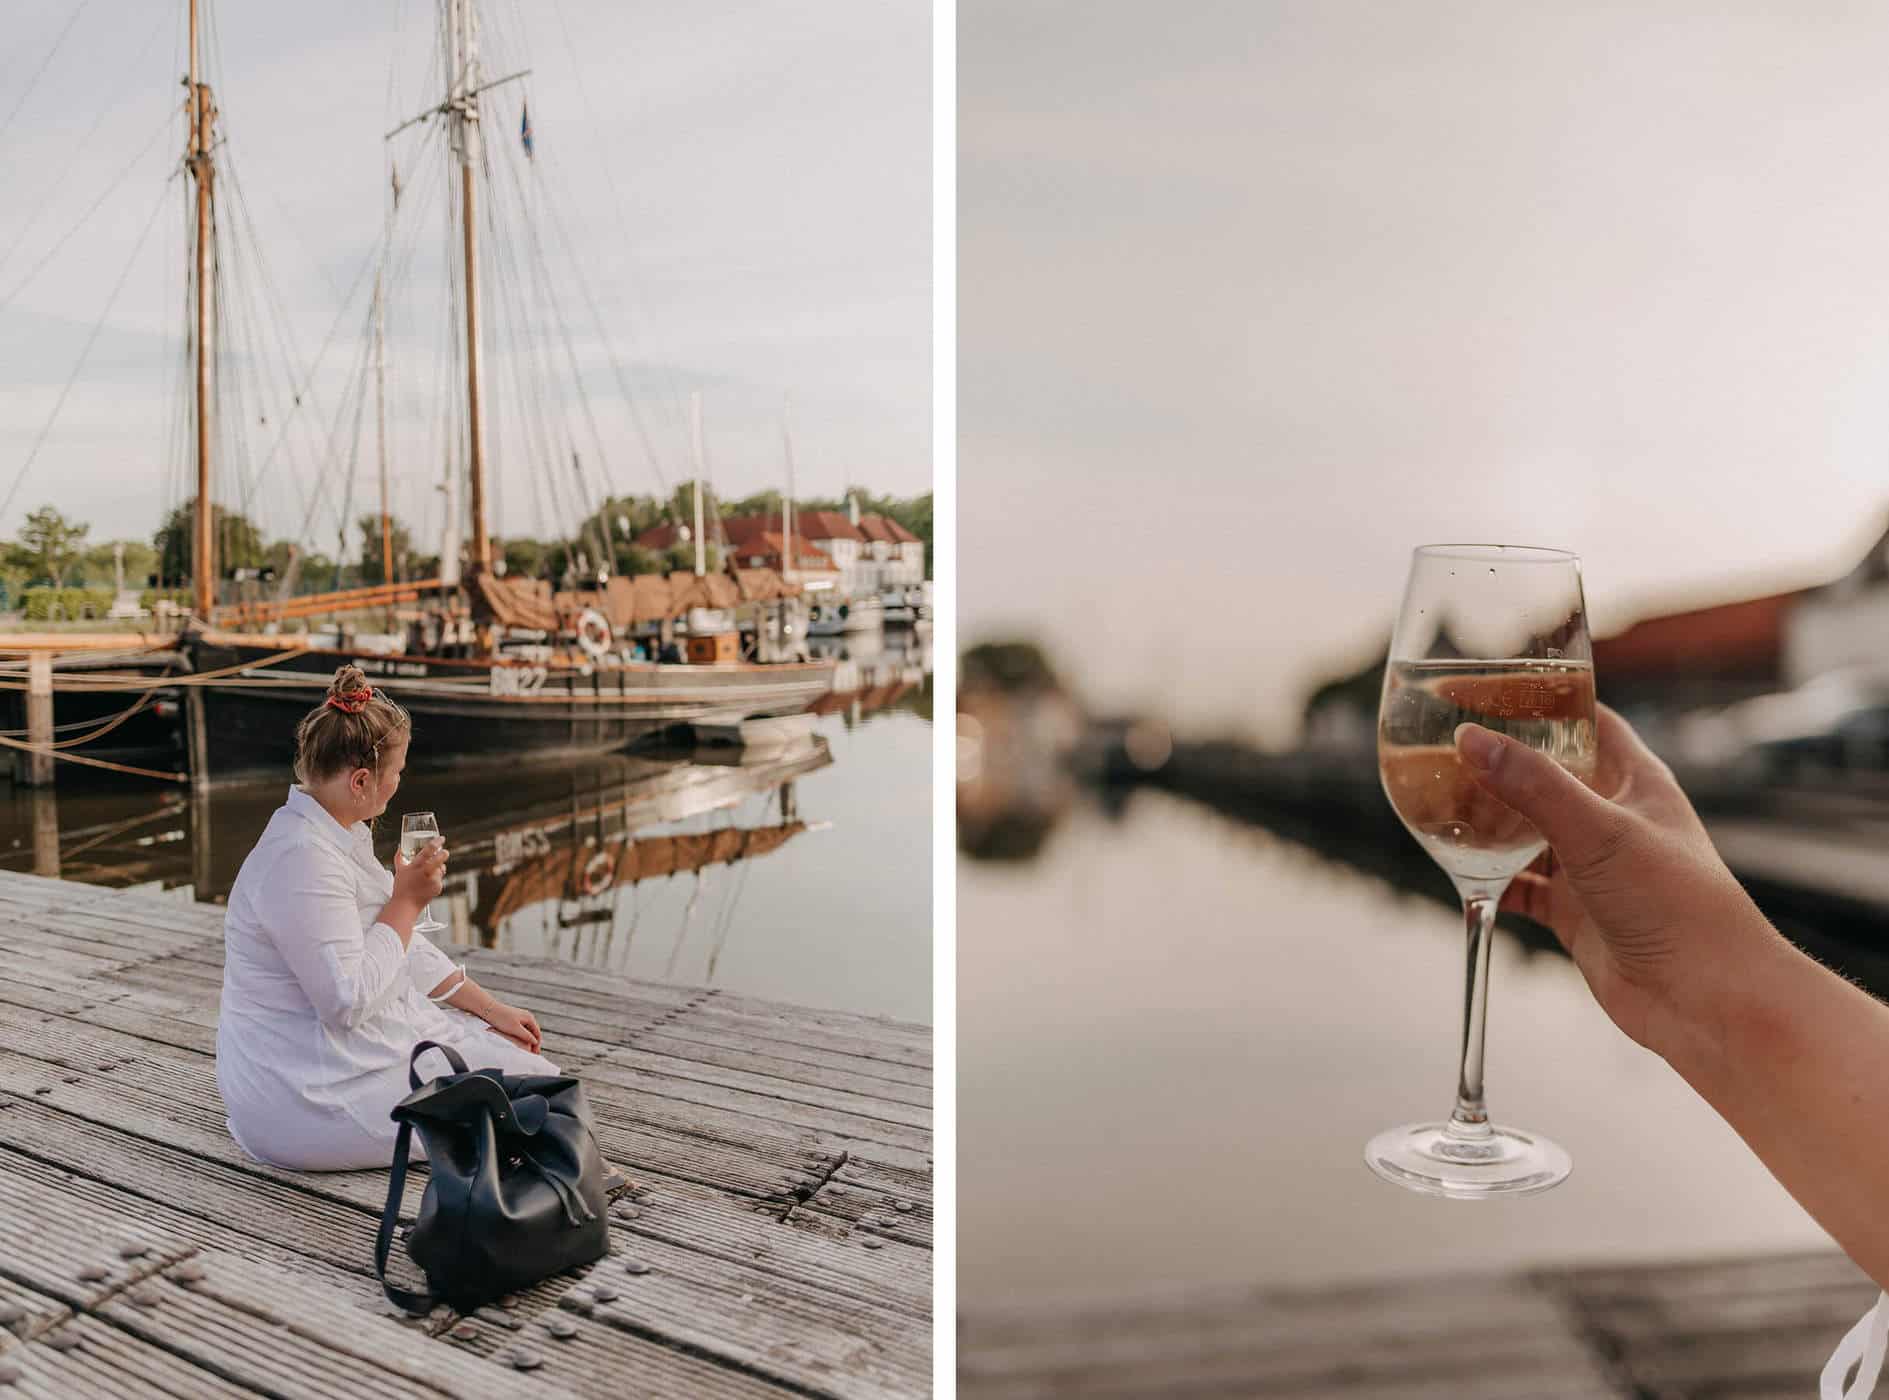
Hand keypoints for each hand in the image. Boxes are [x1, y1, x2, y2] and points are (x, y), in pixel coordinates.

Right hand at [392, 840, 447, 907]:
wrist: (406, 905)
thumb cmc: (401, 887)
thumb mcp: (399, 870)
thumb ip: (399, 858)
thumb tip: (399, 847)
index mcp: (416, 866)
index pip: (428, 850)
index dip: (436, 842)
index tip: (441, 839)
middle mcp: (425, 872)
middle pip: (440, 858)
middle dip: (444, 853)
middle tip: (445, 852)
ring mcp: (433, 880)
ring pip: (441, 869)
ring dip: (439, 867)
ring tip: (430, 872)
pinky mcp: (438, 888)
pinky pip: (440, 879)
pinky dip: (436, 879)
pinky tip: (428, 883)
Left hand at [482, 1001, 541, 1054]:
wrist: (489, 1009)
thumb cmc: (501, 1019)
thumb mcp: (515, 1029)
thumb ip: (526, 1035)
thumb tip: (535, 1042)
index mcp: (529, 1018)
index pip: (537, 1034)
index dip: (537, 1045)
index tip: (535, 1055)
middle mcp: (527, 1017)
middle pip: (534, 1033)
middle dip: (533, 1043)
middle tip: (532, 1055)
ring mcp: (521, 1018)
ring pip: (528, 1032)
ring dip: (528, 1041)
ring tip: (526, 1051)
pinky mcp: (515, 1019)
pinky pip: (522, 1030)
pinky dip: (522, 1037)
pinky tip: (518, 1043)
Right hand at [1455, 704, 1778, 1053]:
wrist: (1708, 1003)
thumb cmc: (1680, 906)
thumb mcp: (1600, 832)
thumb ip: (1532, 785)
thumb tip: (1470, 739)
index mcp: (1636, 782)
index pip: (1586, 721)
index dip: (1541, 700)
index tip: (1486, 686)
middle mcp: (1613, 819)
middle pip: (1547, 775)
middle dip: (1500, 762)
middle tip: (1445, 745)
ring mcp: (1593, 869)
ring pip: (1527, 833)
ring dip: (1488, 822)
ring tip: (1438, 802)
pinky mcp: (1575, 914)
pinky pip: (1520, 887)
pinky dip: (1488, 879)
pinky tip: (1456, 869)